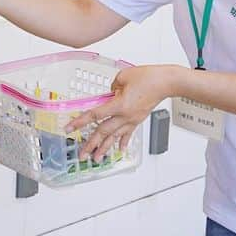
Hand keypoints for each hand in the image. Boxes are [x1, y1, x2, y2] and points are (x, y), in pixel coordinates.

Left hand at [65, 65, 179, 161]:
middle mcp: (125, 116)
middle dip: (91, 144)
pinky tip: (120, 150)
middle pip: (103, 132)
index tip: (70, 128)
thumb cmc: (147, 77)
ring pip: (115, 137)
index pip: (95, 115)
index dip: (80, 121)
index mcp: (119, 104)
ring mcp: (132, 119)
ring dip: (105, 148)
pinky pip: (128, 133)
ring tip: (97, 159)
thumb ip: (111, 88)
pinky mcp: (138, 119)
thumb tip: (108, 95)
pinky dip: (123, 142)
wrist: (166, 83)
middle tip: (81, 154)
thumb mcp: (123, 77)